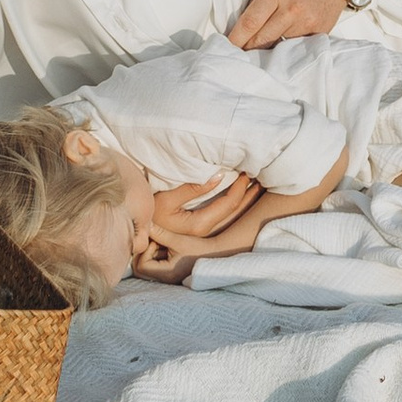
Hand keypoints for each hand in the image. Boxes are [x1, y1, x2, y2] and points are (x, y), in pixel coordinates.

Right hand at [145, 170, 267, 246]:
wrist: (137, 226)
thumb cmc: (150, 210)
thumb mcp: (169, 198)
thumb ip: (193, 187)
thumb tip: (219, 175)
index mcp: (200, 224)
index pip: (229, 204)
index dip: (241, 187)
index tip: (248, 170)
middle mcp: (206, 230)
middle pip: (236, 211)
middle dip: (250, 193)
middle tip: (264, 175)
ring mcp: (205, 230)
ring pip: (233, 214)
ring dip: (246, 198)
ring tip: (258, 182)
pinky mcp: (202, 226)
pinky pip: (226, 214)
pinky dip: (237, 202)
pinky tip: (242, 192)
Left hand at [228, 0, 348, 47]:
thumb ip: (258, 1)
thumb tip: (240, 28)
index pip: (250, 22)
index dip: (235, 39)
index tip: (225, 48)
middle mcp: (292, 9)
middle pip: (261, 40)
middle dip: (248, 48)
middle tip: (239, 53)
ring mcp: (307, 22)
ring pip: (278, 46)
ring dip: (269, 47)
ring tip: (265, 43)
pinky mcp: (320, 32)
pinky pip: (296, 47)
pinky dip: (288, 47)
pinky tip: (287, 39)